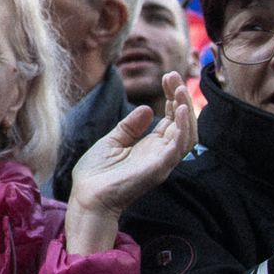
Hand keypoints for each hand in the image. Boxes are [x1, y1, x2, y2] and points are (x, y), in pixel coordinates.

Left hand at [66, 73, 195, 250]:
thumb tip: (147, 109)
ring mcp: (162, 162)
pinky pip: (178, 147)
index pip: (171, 119)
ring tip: (179, 90)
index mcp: (151, 147)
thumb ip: (130, 126)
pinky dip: (183, 127)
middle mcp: (161, 154)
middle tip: (173, 76)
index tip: (167, 77)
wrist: (86, 197)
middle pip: (182, 124)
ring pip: (187, 134)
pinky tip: (180, 109)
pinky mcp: (158, 168)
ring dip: (186, 110)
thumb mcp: (112, 141)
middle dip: (181, 98)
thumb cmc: (96, 174)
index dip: (172, 98)